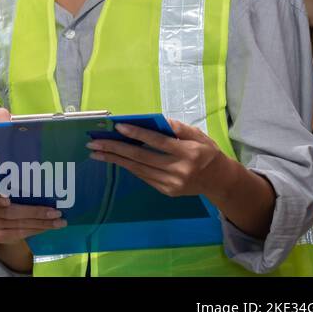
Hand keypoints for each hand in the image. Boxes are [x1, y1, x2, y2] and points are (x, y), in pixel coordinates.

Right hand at [0, 177, 65, 244]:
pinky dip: (36, 230)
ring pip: (19, 224)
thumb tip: (43, 182)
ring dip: (41, 223)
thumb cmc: (5, 197)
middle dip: (36, 212)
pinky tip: (47, 227)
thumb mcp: (5, 187)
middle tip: (55, 212)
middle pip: (11, 212)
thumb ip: (14, 184)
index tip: (7, 200)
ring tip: (58, 222)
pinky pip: (20, 233)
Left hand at [86, 120, 231, 198]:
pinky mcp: (166, 190)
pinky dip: (127, 167)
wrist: (219, 180)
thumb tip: (156, 120)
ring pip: (138, 169)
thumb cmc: (206, 152)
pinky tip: (114, 159)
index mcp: (189, 152)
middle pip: (142, 157)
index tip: (117, 127)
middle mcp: (179, 170)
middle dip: (115, 149)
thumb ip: (178, 128)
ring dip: (115, 160)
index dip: (137, 134)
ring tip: (96, 152)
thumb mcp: (198, 135)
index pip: (158, 142)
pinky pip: (143, 176)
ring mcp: (172, 183)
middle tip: (94, 143)